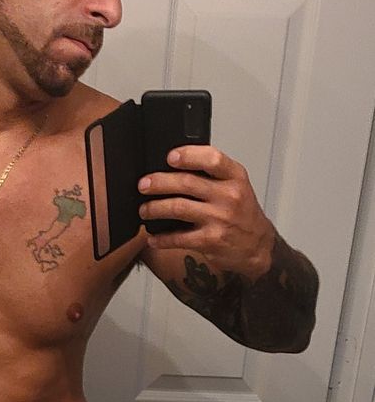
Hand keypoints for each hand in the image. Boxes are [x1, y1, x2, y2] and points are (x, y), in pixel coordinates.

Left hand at [138, 145, 274, 279]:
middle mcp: (228, 196)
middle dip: (159, 182)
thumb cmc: (242, 214)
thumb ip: (214, 175)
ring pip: (178, 208)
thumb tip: (177, 166)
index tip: (169, 156)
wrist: (258, 246)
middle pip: (187, 183)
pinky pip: (179, 238)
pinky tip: (153, 238)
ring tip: (144, 209)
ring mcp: (219, 219)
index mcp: (235, 177)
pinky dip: (162, 239)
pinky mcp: (211, 241)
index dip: (188, 155)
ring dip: (155, 208)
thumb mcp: (237, 186)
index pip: (212, 159)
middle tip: (143, 184)